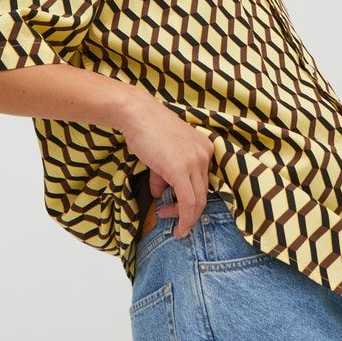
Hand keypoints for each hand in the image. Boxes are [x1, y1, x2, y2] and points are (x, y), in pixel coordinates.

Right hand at [120, 96, 213, 238]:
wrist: (136, 113)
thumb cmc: (146, 128)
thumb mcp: (162, 153)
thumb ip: (164, 174)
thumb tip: (160, 193)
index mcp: (204, 148)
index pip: (203, 182)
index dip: (191, 199)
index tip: (176, 207)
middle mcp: (205, 154)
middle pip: (203, 194)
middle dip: (187, 211)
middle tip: (168, 214)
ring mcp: (195, 162)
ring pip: (198, 201)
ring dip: (184, 216)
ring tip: (165, 215)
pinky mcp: (181, 170)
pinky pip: (188, 202)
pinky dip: (184, 218)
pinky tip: (177, 227)